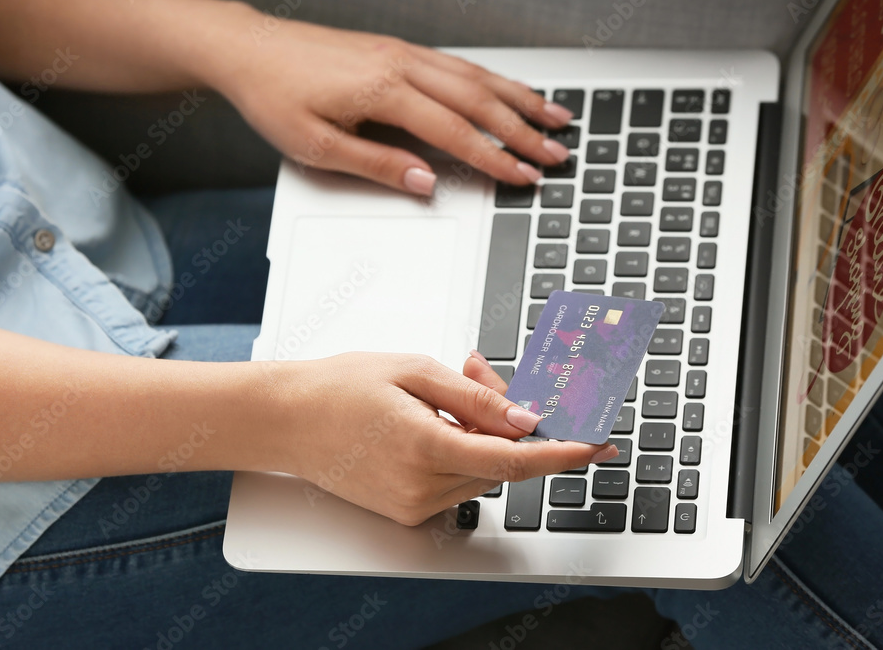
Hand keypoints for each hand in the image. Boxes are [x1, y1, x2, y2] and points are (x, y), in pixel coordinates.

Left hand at [208, 8, 575, 194]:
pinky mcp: (396, 49)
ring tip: (554, 116)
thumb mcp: (318, 146)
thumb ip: (378, 166)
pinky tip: (507, 88)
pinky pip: (458, 63)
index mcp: (384, 90)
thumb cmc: (275, 96)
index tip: (524, 177)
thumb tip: (426, 183)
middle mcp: (401, 64)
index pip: (456, 132)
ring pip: (476, 75)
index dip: (495, 159)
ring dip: (519, 97)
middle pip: (479, 100)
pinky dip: (492, 78)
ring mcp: (402, 52)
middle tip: (557, 153)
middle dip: (524, 130)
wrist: (248, 51)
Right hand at [271, 351, 617, 525]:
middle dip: (506, 423)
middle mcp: (420, 487)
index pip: (514, 458)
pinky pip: (456, 484)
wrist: (285, 420)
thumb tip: (526, 419)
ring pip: (481, 473)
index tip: (597, 445)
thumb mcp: (414, 370)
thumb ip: (477, 397)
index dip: (562, 452)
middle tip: (478, 376)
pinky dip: (460, 454)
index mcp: (425, 446)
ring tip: (441, 398)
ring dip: (482, 438)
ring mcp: (411, 505)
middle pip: (500, 462)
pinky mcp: (405, 512)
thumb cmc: (340, 387)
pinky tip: (431, 425)